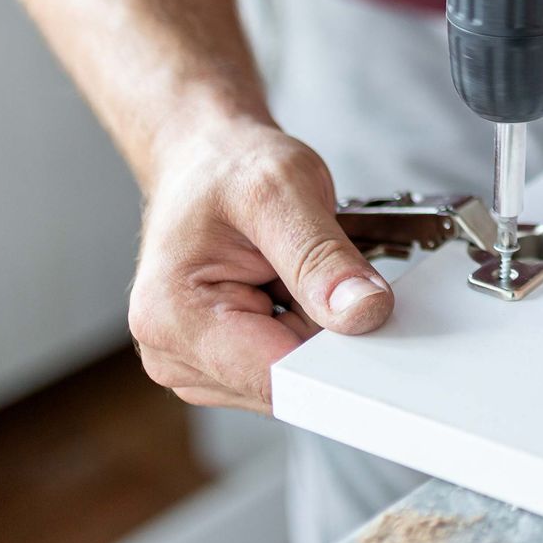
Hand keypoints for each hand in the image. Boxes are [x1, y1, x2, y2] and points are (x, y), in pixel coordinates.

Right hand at [128, 123, 391, 411]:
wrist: (207, 160)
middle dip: (324, 336)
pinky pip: (287, 365)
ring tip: (293, 274)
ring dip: (314, 330)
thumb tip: (364, 313)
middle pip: (286, 382)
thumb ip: (322, 257)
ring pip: (293, 378)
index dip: (334, 356)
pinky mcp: (221, 364)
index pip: (274, 377)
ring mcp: (196, 365)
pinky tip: (290, 290)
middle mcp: (174, 354)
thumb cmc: (229, 167)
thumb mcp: (283, 190)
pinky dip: (305, 330)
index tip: (369, 322)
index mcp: (173, 317)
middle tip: (326, 275)